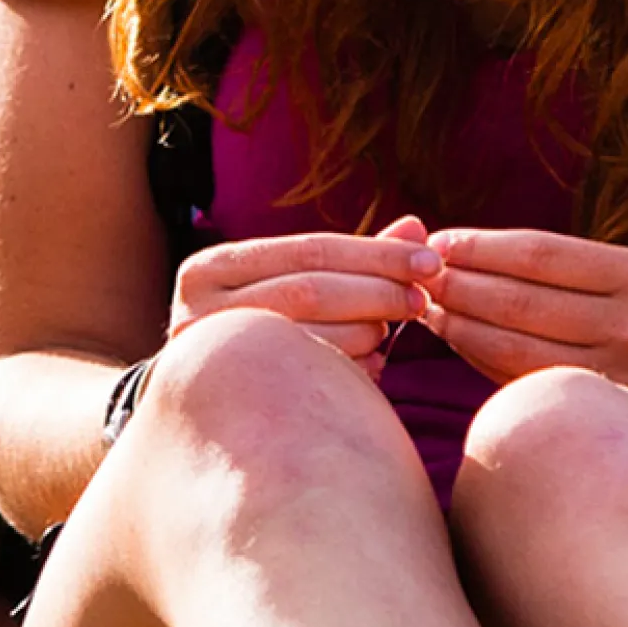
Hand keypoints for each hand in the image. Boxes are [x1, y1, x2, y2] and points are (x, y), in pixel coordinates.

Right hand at [171, 215, 439, 377]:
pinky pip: (315, 380)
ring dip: (367, 333)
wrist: (202, 401)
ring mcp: (212, 360)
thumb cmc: (260, 328)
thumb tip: (416, 225)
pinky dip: (355, 370)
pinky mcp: (236, 399)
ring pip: (314, 336)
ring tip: (386, 332)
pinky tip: (369, 366)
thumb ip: (352, 258)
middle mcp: (196, 310)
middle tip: (421, 300)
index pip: (311, 250)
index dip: (378, 254)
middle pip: (311, 290)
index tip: (431, 262)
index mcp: (209, 268)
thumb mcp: (289, 284)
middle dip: (378, 292)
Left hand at [419, 226, 627, 398]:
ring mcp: (626, 379)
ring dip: (459, 328)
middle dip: (456, 286)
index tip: (436, 242)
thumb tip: (463, 253)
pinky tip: (460, 348)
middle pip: (518, 302)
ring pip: (513, 350)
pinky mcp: (609, 421)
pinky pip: (528, 385)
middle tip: (410, 277)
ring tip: (425, 311)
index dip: (478, 247)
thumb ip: (569, 272)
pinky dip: (485, 364)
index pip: (538, 254)